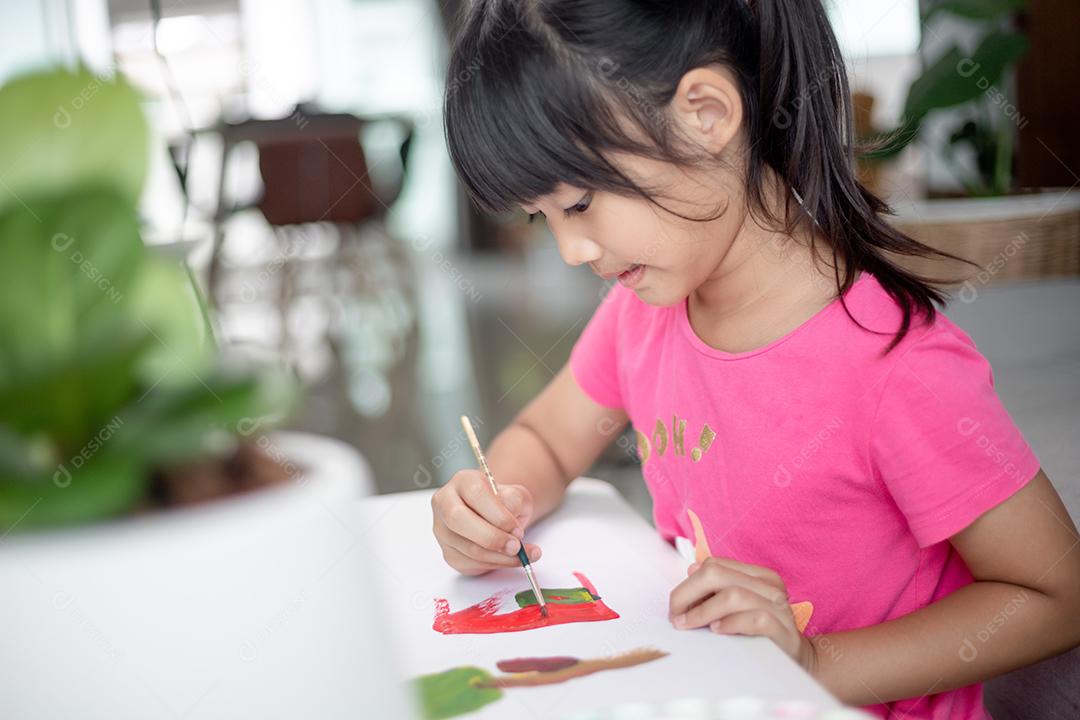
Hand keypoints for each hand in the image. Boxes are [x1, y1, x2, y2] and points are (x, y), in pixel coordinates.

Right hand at [431, 469, 540, 575]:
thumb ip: (514, 501)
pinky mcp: (448, 552)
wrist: (499, 516)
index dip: (498, 515)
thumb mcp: (516, 495)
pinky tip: (510, 559)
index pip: (475, 494)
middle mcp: (445, 503)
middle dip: (492, 538)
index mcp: (463, 481)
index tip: (517, 529)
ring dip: (500, 557)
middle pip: (458, 520)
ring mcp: (443, 530)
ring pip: (468, 548)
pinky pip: (472, 563)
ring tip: (524, 555)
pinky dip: (496, 564)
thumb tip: (510, 523)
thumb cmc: (505, 502)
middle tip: (516, 547)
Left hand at [668, 556, 817, 674]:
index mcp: (758, 575)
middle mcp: (769, 586)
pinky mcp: (784, 631)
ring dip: (703, 611)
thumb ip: (717, 587)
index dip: (688, 584)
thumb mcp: (738, 606)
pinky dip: (731, 624)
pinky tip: (718, 631)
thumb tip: (691, 569)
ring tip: (690, 625)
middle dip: (687, 594)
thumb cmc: (761, 632)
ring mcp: (779, 607)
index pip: (714, 565)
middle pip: (717, 574)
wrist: (799, 659)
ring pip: (733, 595)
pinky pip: (754, 619)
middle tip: (676, 617)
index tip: (676, 606)